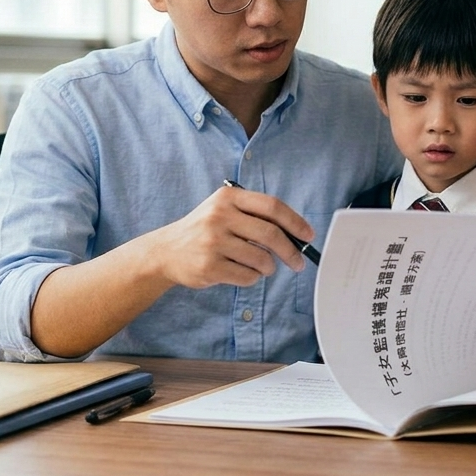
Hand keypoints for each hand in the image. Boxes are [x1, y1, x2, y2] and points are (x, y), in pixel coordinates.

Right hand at [152, 184, 313, 289]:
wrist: (166, 251)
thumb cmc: (204, 230)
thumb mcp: (224, 210)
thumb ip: (256, 215)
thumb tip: (297, 234)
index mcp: (228, 197)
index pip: (272, 206)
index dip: (295, 222)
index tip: (309, 235)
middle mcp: (219, 216)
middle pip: (271, 234)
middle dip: (291, 251)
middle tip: (298, 263)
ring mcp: (212, 242)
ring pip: (261, 259)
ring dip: (268, 267)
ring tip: (262, 267)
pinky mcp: (209, 266)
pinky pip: (247, 276)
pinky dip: (252, 278)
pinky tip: (241, 272)